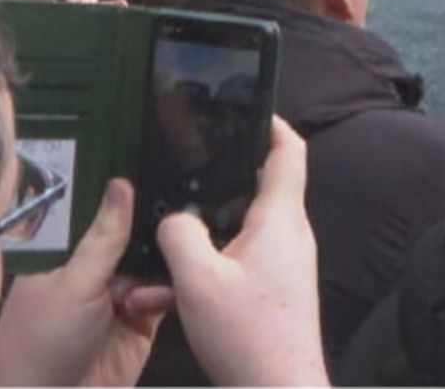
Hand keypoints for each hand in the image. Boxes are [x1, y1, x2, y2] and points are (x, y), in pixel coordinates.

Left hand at [0, 180, 174, 386]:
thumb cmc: (45, 344)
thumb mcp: (74, 284)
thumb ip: (105, 236)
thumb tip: (121, 184)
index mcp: (62, 256)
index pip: (96, 215)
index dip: (123, 196)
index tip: (154, 168)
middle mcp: (91, 272)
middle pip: (131, 237)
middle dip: (151, 230)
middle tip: (172, 218)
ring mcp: (117, 297)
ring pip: (153, 264)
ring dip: (160, 265)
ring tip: (152, 276)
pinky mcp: (141, 322)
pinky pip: (165, 295)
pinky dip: (168, 293)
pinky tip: (159, 300)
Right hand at [156, 117, 327, 386]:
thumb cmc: (249, 336)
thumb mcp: (198, 279)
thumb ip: (179, 235)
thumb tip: (174, 219)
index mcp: (280, 219)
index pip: (288, 151)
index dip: (270, 123)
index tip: (246, 108)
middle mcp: (288, 235)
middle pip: (256, 188)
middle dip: (215, 183)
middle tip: (182, 172)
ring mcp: (283, 264)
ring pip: (236, 233)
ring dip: (197, 240)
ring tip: (156, 257)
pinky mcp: (272, 290)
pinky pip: (234, 265)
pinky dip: (202, 272)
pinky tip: (163, 296)